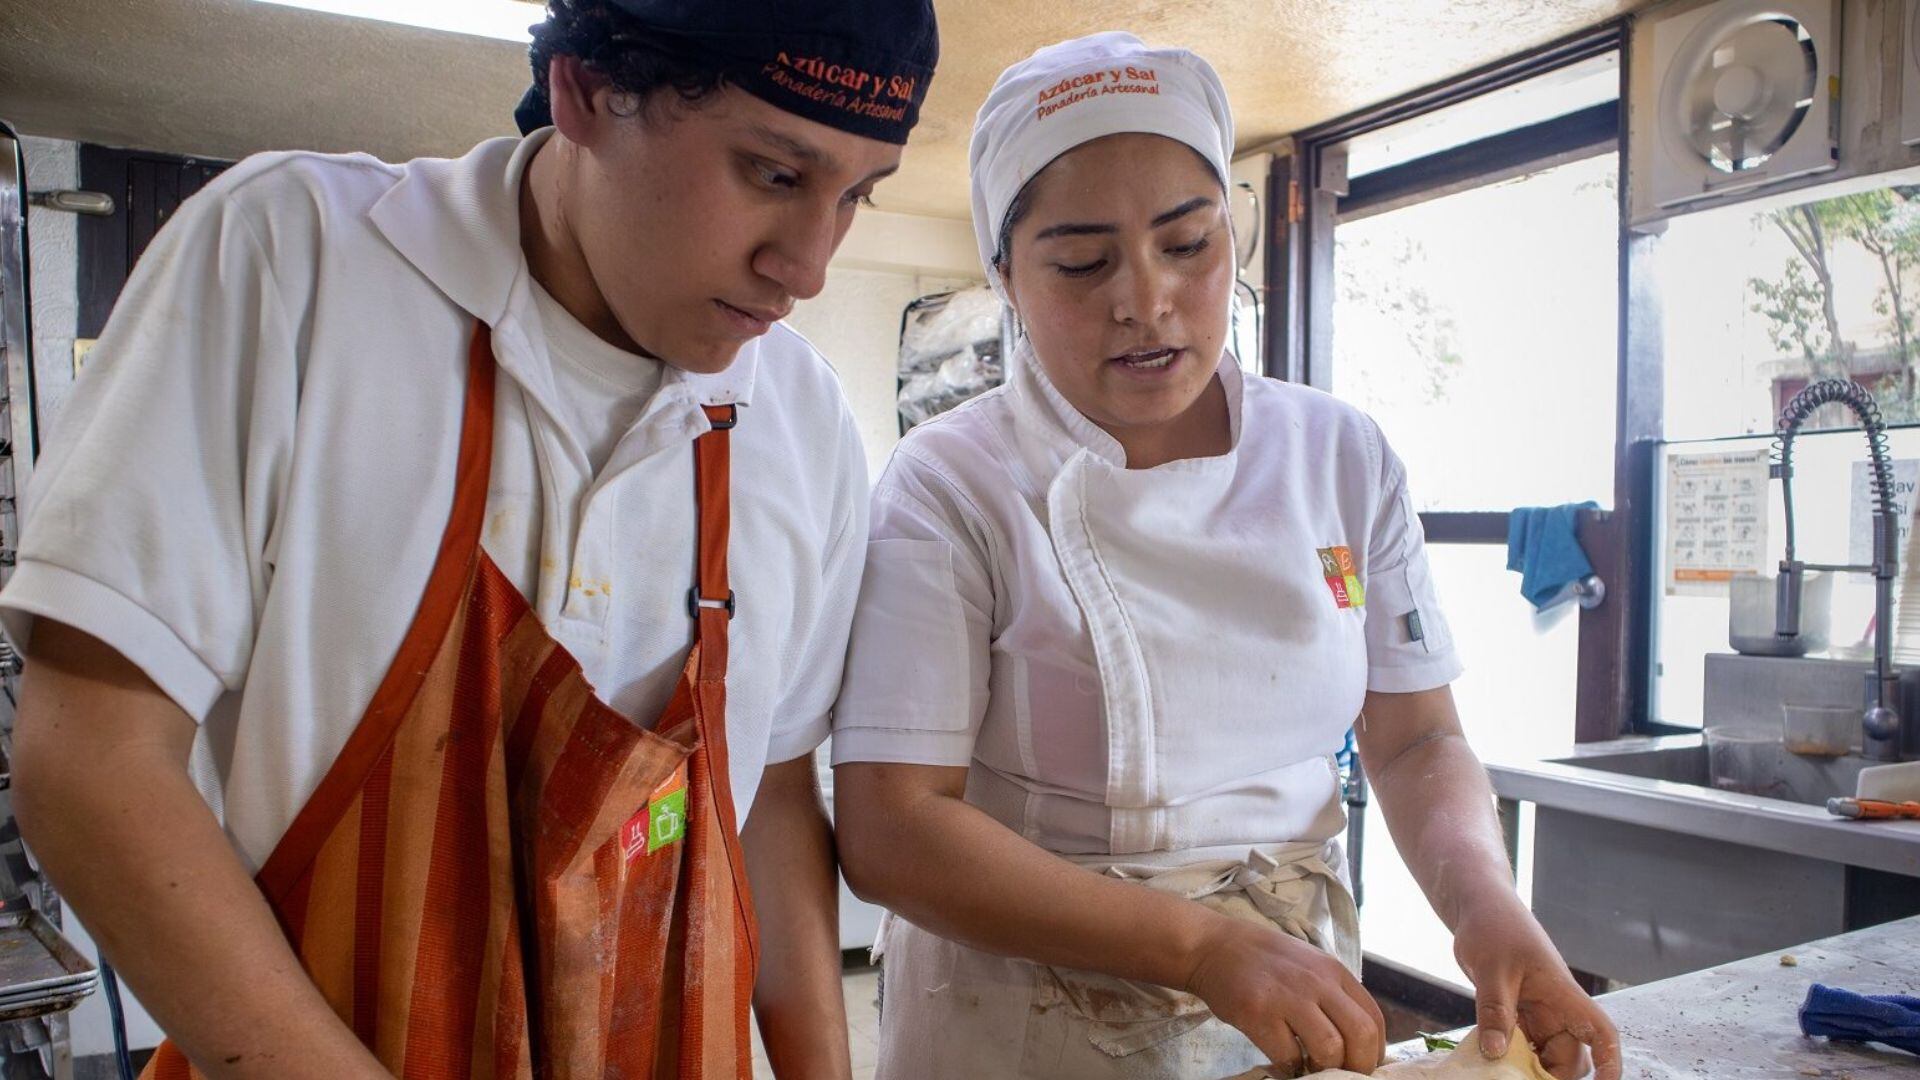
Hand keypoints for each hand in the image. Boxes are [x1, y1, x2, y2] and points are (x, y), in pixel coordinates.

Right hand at [1183, 916, 1384, 1074]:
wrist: (1213, 946)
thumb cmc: (1262, 960)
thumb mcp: (1308, 965)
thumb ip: (1333, 995)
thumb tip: (1356, 1042)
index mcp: (1333, 972)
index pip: (1373, 1019)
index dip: (1374, 1052)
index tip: (1360, 1066)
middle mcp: (1316, 981)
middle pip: (1360, 1035)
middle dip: (1357, 1067)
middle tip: (1340, 1075)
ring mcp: (1287, 997)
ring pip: (1329, 1049)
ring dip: (1323, 1069)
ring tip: (1309, 1068)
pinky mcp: (1258, 1013)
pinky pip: (1288, 1056)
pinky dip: (1290, 1068)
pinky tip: (1283, 1061)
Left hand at [1453, 902, 1619, 1079]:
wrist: (1479, 908)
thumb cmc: (1493, 928)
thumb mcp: (1491, 969)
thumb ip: (1494, 1011)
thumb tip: (1495, 1053)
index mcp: (1562, 994)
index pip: (1599, 1031)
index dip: (1610, 1060)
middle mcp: (1554, 1008)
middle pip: (1571, 1056)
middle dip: (1553, 1075)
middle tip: (1517, 1078)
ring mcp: (1536, 1013)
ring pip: (1545, 1055)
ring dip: (1529, 1069)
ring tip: (1501, 1072)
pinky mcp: (1517, 1014)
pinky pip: (1521, 1046)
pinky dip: (1511, 1058)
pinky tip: (1491, 1062)